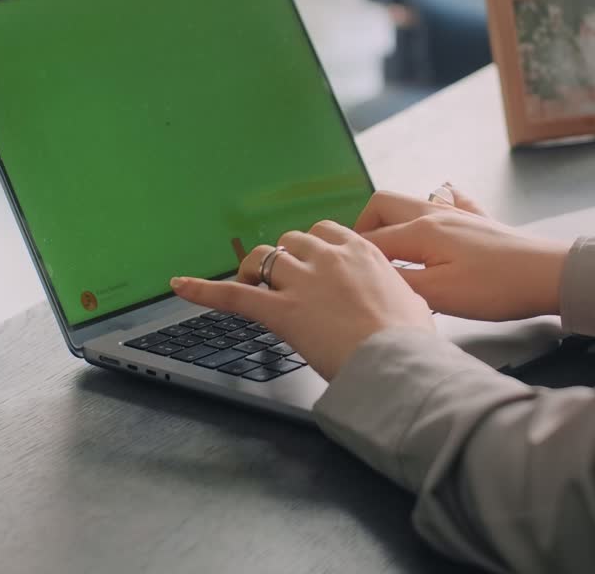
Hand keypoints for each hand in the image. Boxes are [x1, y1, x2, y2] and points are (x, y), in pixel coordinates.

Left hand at [170, 221, 432, 380]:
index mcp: (360, 251)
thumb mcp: (414, 302)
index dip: (311, 247)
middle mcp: (328, 258)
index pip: (324, 231)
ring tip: (251, 283)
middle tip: (282, 280)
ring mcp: (302, 282)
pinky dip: (202, 288)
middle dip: (284, 258)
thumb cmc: (409, 340)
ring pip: (263, 258)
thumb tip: (404, 301)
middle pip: (291, 241)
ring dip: (254, 269)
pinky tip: (181, 285)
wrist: (397, 362)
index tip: (309, 260)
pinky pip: (233, 294)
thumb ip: (398, 292)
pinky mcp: (280, 311)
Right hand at [356, 188, 570, 322]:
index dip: (350, 255)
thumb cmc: (496, 287)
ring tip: (390, 251)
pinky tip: (434, 220)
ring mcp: (458, 212)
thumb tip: (368, 275)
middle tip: (361, 260)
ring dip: (393, 221)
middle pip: (383, 205)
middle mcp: (435, 212)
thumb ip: (399, 282)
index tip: (338, 273)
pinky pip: (446, 201)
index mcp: (421, 230)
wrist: (548, 273)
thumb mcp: (440, 295)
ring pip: (411, 202)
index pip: (370, 239)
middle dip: (364, 227)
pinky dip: (431, 207)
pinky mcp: (478, 220)